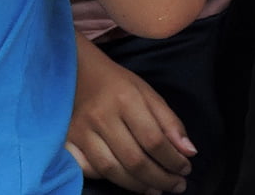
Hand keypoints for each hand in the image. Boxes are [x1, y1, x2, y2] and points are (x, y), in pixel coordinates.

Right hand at [65, 40, 194, 193]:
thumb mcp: (148, 93)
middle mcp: (102, 117)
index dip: (173, 160)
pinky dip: (108, 180)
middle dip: (160, 178)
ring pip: (111, 170)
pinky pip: (88, 170)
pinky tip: (125, 181)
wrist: (74, 72)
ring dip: (138, 186)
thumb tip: (189, 151)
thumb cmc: (116, 84)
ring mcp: (80, 132)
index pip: (154, 140)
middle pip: (134, 160)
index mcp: (126, 100)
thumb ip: (169, 122)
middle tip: (177, 186)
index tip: (186, 169)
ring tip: (156, 190)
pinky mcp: (66, 142)